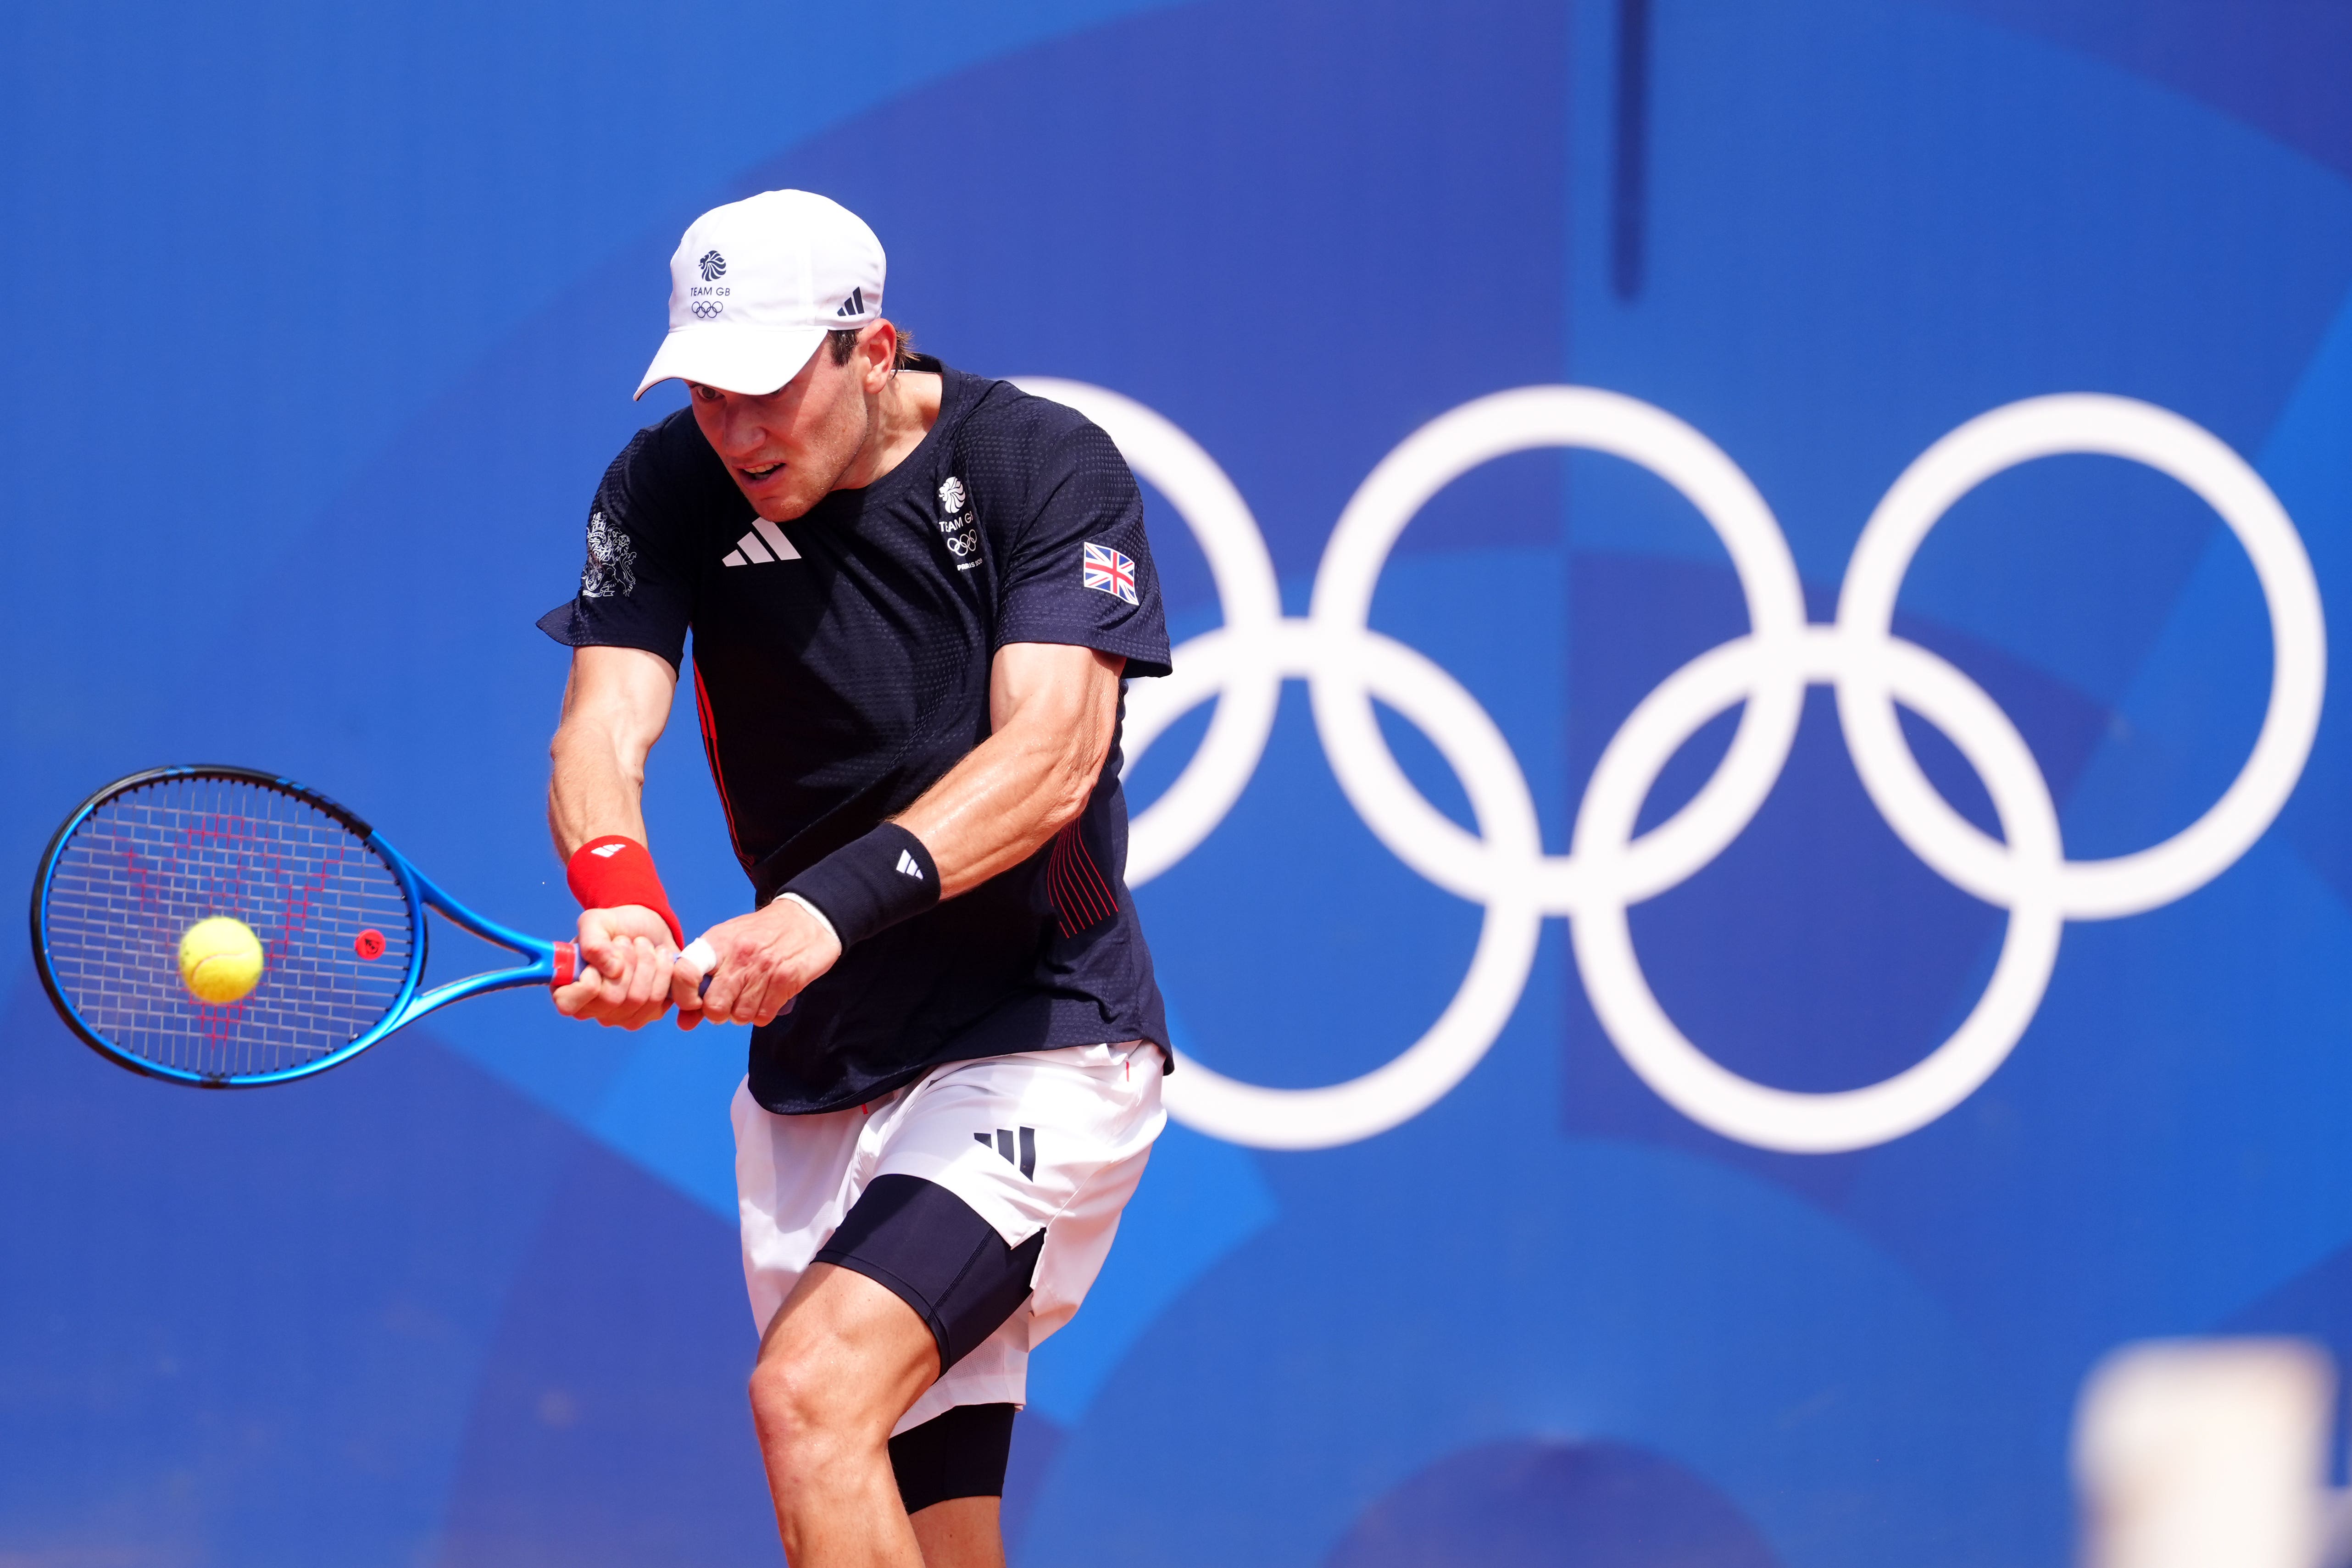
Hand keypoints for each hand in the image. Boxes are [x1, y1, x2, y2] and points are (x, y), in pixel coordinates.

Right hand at [552, 904, 677, 1028]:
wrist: (647, 928)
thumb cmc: (614, 927)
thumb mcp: (595, 922)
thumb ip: (592, 942)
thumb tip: (612, 969)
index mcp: (568, 990)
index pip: (568, 1004)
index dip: (588, 980)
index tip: (603, 955)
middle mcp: (593, 1009)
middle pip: (611, 999)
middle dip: (626, 961)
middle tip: (627, 941)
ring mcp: (622, 1016)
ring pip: (639, 998)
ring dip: (646, 962)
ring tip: (643, 944)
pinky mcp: (650, 1013)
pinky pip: (660, 998)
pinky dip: (664, 970)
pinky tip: (660, 956)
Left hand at [669, 898, 842, 1028]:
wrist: (807, 918)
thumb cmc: (761, 934)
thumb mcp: (728, 944)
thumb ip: (703, 979)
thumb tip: (684, 1021)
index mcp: (718, 942)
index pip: (685, 973)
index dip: (684, 996)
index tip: (694, 1001)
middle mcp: (739, 955)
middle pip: (713, 1006)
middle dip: (718, 1013)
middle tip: (727, 1004)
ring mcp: (764, 968)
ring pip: (739, 1016)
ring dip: (742, 1014)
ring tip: (750, 998)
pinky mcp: (786, 980)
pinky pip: (763, 1016)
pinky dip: (762, 1014)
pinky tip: (766, 998)